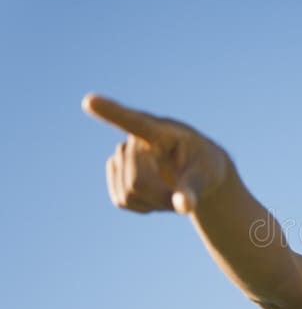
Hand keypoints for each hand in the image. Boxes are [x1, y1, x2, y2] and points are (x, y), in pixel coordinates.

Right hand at [82, 94, 230, 213]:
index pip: (134, 122)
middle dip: (160, 195)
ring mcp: (123, 156)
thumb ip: (193, 189)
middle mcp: (135, 138)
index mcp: (160, 131)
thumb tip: (185, 207)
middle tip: (184, 193)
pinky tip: (157, 194)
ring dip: (154, 200)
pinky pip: (122, 201)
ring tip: (172, 190)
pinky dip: (144, 206)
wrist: (197, 171)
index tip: (89, 101)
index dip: (110, 112)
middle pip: (136, 181)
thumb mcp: (205, 176)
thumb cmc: (204, 166)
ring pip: (128, 193)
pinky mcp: (116, 176)